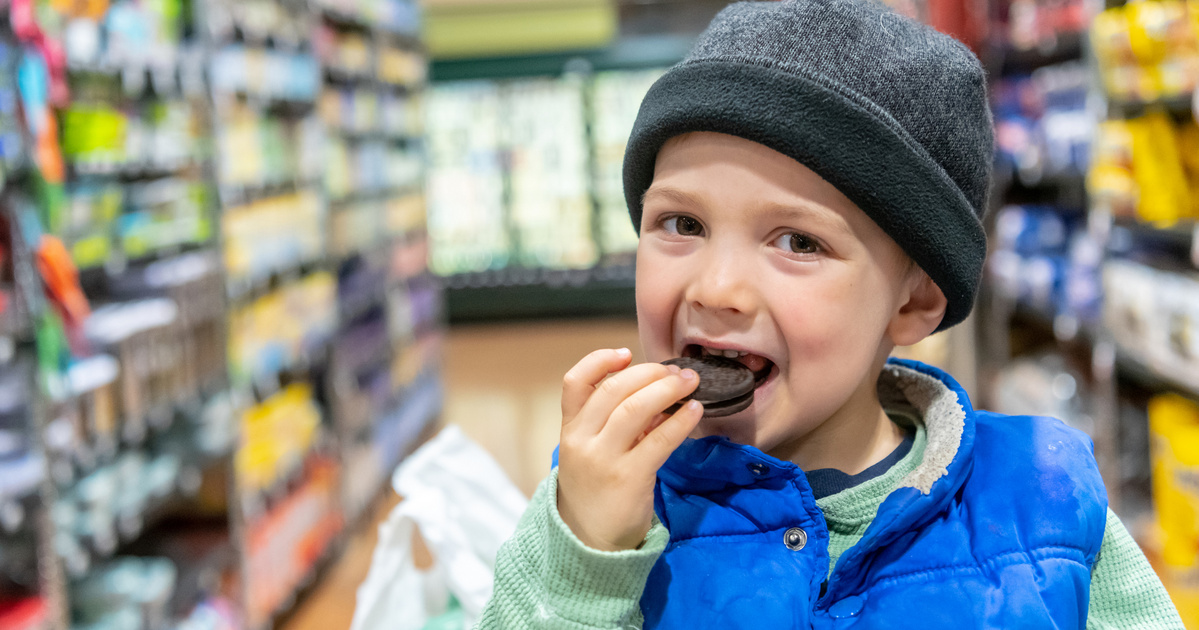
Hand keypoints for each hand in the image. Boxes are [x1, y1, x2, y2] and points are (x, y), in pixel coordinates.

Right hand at [556, 348, 703, 550]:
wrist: (589, 542)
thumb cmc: (596, 491)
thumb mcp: (591, 452)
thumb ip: (612, 422)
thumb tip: (656, 391)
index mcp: (569, 430)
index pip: (574, 382)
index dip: (599, 361)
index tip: (626, 353)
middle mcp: (581, 441)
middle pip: (613, 389)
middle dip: (649, 373)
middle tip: (676, 371)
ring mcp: (603, 459)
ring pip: (635, 408)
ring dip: (667, 389)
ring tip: (689, 383)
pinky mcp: (628, 478)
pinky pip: (659, 439)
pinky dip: (680, 420)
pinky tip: (695, 411)